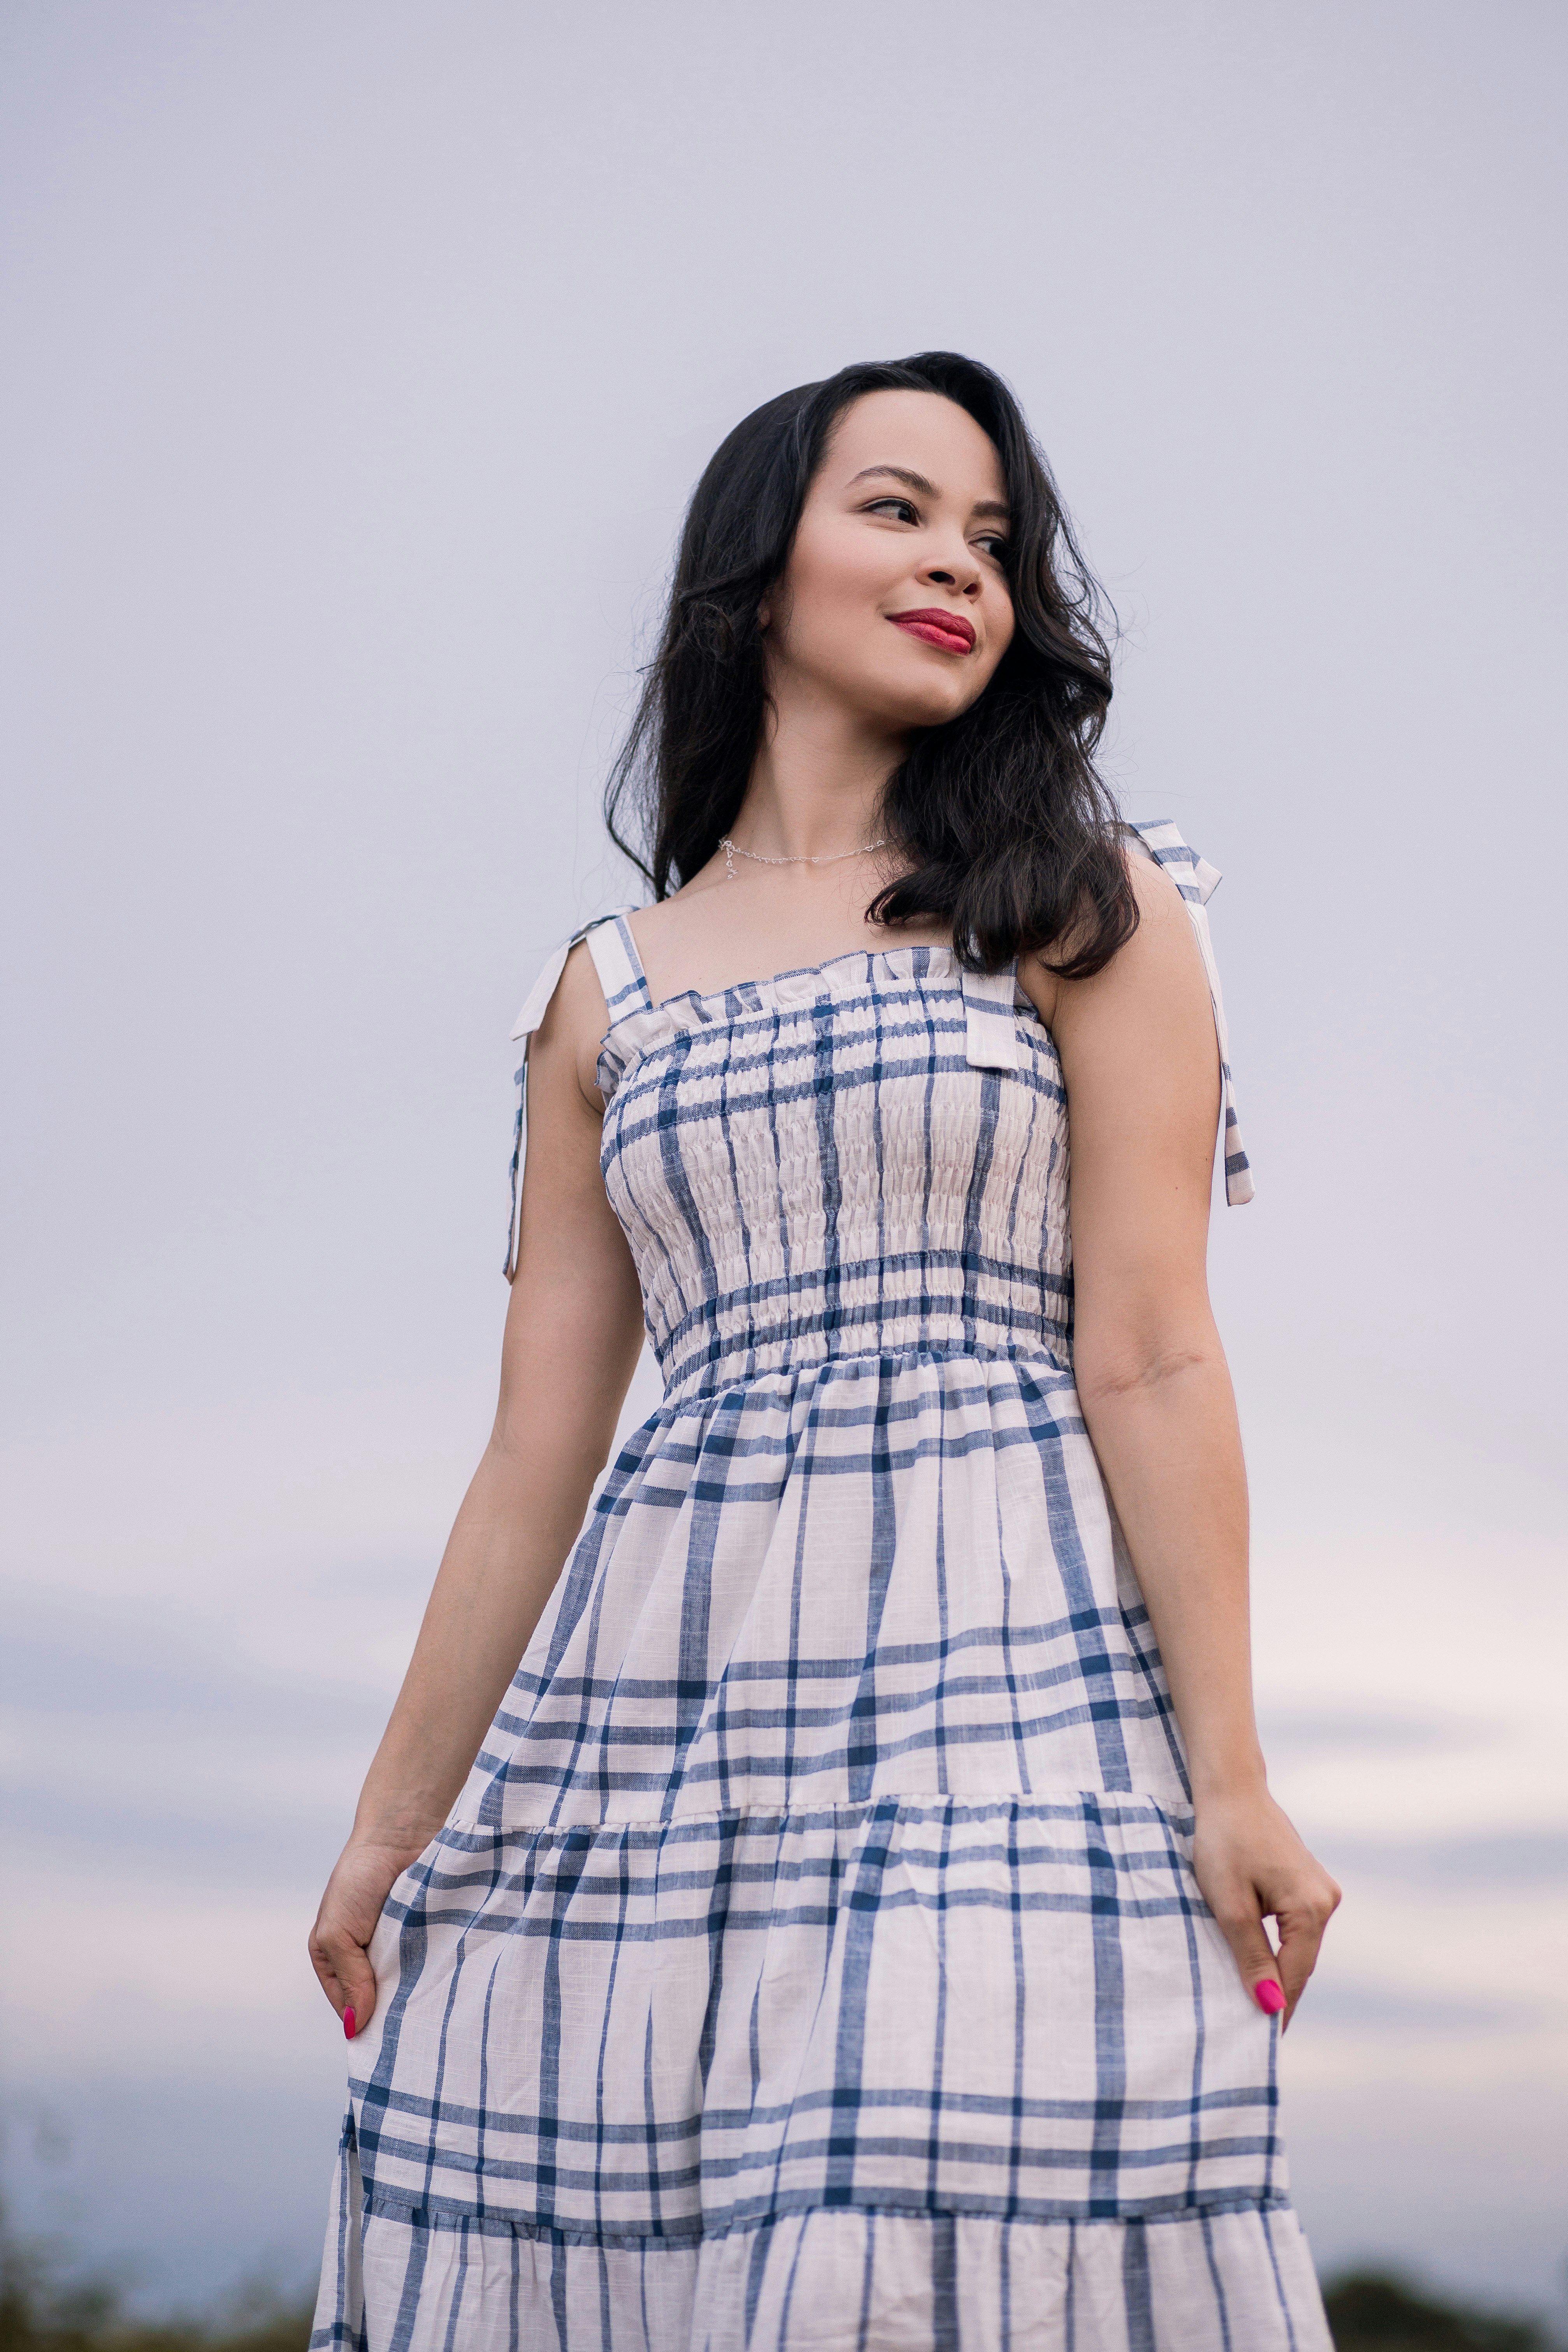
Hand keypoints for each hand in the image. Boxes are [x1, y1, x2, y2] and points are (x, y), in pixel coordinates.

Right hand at [308, 1834, 427, 2037]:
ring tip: (430, 2005)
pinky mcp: (428, 1939)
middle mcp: (368, 1960)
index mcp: (336, 1961)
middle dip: (392, 2013)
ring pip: (408, 1989)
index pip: (349, 2007)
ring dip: (416, 1994)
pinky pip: (432, 1967)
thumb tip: (355, 2026)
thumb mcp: (336, 1932)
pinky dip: (436, 1973)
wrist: (402, 1835)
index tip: (384, 2036)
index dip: (364, 2021)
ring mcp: (401, 1951)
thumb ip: (347, 1977)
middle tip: (410, 2026)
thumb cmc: (358, 1879)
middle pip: (380, 2004)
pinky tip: (444, 1982)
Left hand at [1191, 1786, 1340, 2029]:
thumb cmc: (1224, 1840)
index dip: (1275, 2009)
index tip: (1256, 2044)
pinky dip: (1278, 1947)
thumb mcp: (1229, 1903)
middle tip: (1248, 2032)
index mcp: (1312, 1908)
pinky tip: (1258, 1963)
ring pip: (1298, 1948)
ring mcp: (1321, 1890)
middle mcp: (1326, 1900)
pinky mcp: (1308, 1883)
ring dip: (1277, 1971)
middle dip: (1277, 1994)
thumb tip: (1269, 2006)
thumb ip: (1251, 1956)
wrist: (1230, 1788)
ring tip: (1250, 2003)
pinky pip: (1295, 1929)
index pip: (1294, 1976)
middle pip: (1300, 1964)